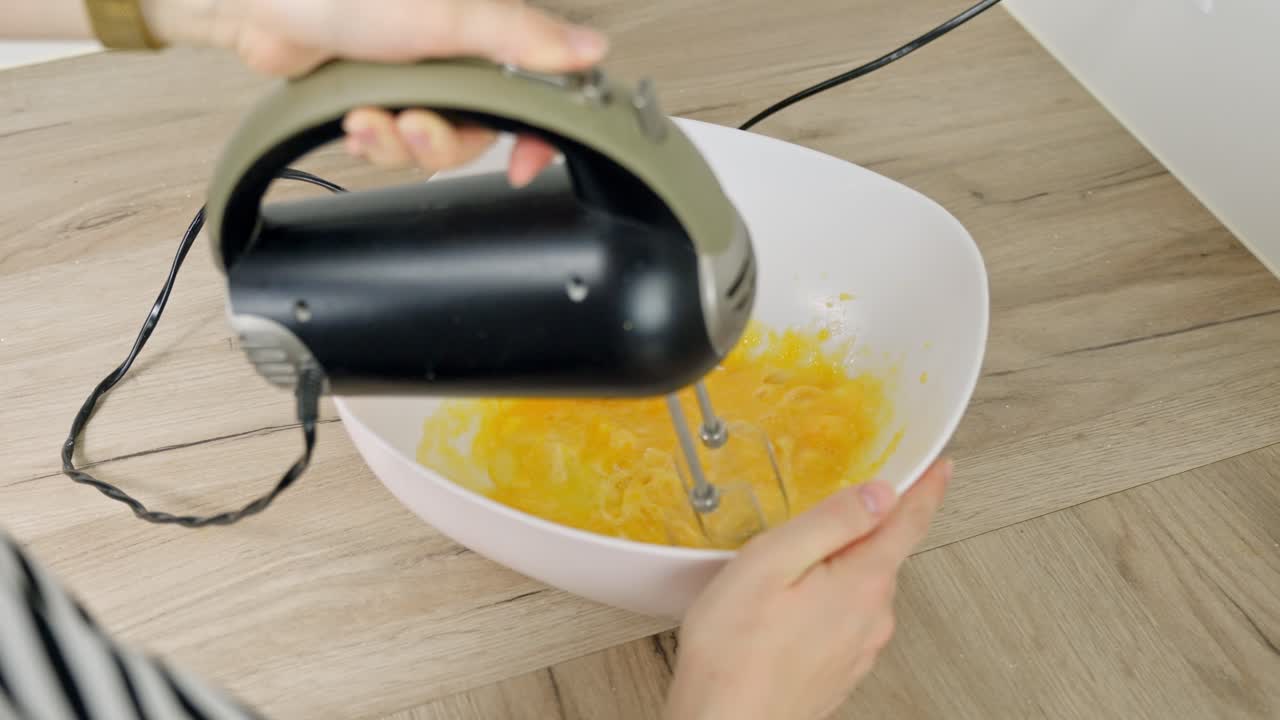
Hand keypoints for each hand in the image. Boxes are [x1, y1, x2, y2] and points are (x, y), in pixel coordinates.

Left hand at [145, 0, 608, 184]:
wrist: (259, 3)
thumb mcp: (447, 15)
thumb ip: (520, 37)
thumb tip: (591, 50)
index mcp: (487, 27)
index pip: (541, 88)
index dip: (540, 133)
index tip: (525, 162)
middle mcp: (458, 52)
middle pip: (482, 130)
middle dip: (442, 140)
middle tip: (414, 125)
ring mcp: (419, 74)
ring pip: (435, 142)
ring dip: (400, 142)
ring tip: (372, 119)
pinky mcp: (382, 93)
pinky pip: (396, 140)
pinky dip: (375, 139)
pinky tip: (356, 120)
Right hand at [665, 459, 952, 719]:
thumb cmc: (733, 652)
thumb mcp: (772, 562)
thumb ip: (830, 522)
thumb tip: (878, 493)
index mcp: (862, 583)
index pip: (908, 523)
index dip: (926, 489)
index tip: (940, 468)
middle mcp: (871, 619)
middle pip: (882, 554)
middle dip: (865, 528)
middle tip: (831, 509)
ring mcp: (857, 649)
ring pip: (860, 589)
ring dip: (838, 569)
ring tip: (791, 565)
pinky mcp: (838, 670)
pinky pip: (843, 619)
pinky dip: (825, 602)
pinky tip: (787, 608)